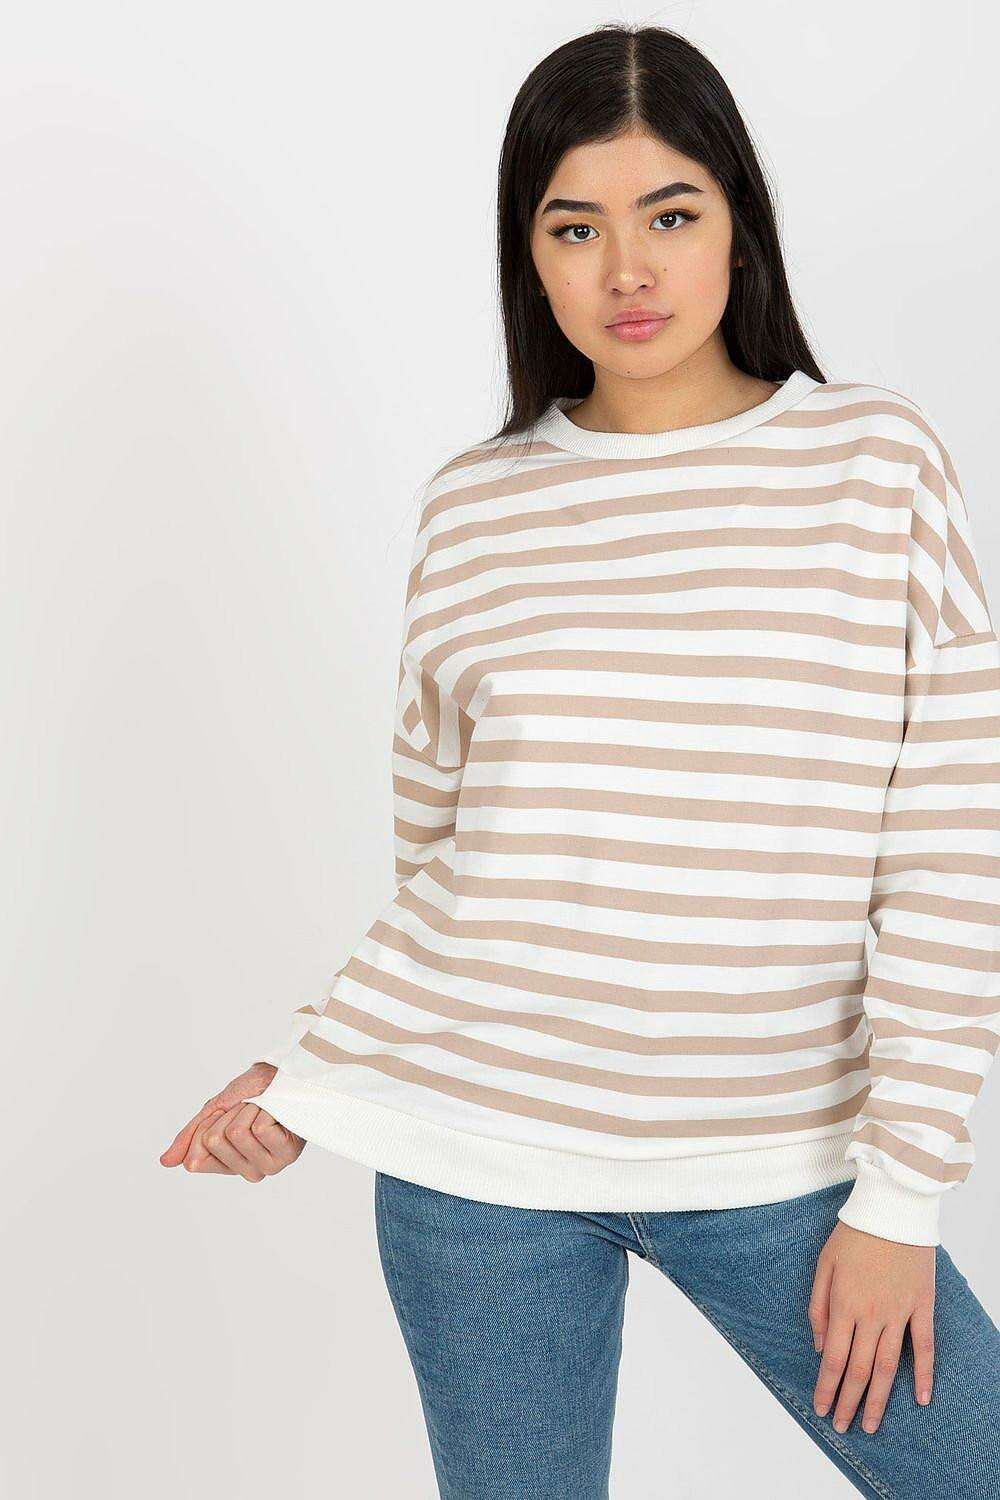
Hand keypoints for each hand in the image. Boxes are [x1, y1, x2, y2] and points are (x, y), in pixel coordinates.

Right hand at [159, 1062, 305, 1181]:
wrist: (285, 1074)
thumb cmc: (253, 1091)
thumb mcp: (214, 1111)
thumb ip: (191, 1137)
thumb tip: (165, 1162)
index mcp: (230, 1165)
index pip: (197, 1157)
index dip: (207, 1127)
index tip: (225, 1116)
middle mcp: (249, 1171)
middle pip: (215, 1141)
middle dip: (228, 1116)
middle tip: (248, 1109)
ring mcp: (269, 1165)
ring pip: (237, 1133)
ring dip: (247, 1110)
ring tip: (264, 1108)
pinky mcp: (287, 1153)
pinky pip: (259, 1128)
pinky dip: (265, 1110)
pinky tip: (276, 1111)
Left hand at [808, 1219, 934, 1434]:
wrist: (893, 1210)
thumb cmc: (854, 1234)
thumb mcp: (823, 1264)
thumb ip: (818, 1306)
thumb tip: (820, 1346)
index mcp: (844, 1304)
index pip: (834, 1359)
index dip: (827, 1387)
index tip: (821, 1408)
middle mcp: (872, 1315)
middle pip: (859, 1370)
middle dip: (849, 1402)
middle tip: (842, 1426)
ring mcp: (900, 1313)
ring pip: (888, 1366)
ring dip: (879, 1399)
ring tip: (872, 1424)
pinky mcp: (922, 1306)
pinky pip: (924, 1347)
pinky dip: (924, 1375)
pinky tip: (921, 1398)